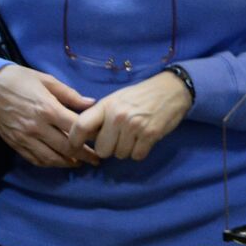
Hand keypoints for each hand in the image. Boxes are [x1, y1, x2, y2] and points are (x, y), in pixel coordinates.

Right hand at [0, 64, 97, 168]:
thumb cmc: (20, 79)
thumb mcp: (47, 80)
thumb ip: (70, 94)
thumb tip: (91, 104)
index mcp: (48, 109)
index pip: (75, 128)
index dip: (91, 137)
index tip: (100, 140)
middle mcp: (37, 127)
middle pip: (66, 147)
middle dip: (84, 155)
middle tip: (95, 159)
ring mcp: (25, 138)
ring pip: (51, 158)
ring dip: (67, 163)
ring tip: (79, 163)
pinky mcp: (16, 144)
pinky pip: (35, 159)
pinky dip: (49, 163)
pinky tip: (58, 162)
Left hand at [68, 71, 190, 161]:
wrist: (172, 89)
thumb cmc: (139, 96)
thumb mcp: (115, 100)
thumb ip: (99, 116)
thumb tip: (83, 137)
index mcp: (106, 105)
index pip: (81, 126)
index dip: (74, 141)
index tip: (74, 147)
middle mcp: (118, 116)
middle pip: (102, 150)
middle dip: (108, 148)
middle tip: (117, 138)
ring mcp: (134, 126)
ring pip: (119, 155)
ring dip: (125, 150)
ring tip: (133, 135)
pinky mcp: (150, 135)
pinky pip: (136, 156)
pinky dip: (139, 151)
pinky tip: (143, 139)